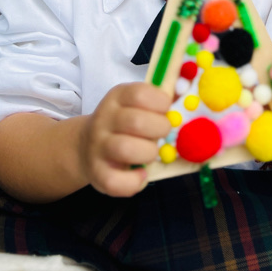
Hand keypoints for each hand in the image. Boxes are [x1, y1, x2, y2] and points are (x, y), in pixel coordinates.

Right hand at [79, 82, 170, 197]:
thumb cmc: (122, 124)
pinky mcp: (96, 172)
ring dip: (148, 153)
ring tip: (152, 153)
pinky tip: (141, 173)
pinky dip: (134, 181)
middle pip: (136, 121)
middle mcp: (105, 119)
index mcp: (118, 97)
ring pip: (125, 149)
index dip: (160, 102)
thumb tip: (185, 88)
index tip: (166, 110)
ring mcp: (98, 146)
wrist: (85, 146)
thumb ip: (160, 99)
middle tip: (163, 133)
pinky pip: (115, 181)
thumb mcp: (135, 104)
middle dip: (160, 129)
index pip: (139, 94)